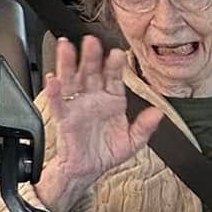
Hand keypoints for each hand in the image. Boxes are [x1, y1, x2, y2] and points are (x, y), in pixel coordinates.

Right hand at [35, 35, 163, 211]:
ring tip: (66, 47)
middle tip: (91, 41)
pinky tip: (53, 79)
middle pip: (91, 72)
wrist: (88, 170)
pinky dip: (54, 91)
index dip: (114, 65)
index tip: (117, 53)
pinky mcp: (64, 118)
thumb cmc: (107, 152)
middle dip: (91, 56)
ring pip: (71, 80)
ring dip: (68, 63)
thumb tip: (158, 112)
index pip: (114, 77)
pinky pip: (58, 102)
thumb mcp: (132, 141)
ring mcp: (77, 105)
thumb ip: (145, 127)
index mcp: (112, 99)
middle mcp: (94, 98)